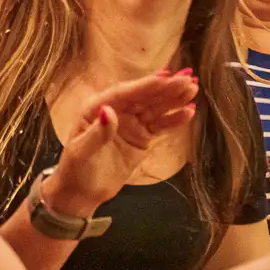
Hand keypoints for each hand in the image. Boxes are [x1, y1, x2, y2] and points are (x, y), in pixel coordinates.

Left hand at [51, 70, 198, 216]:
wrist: (81, 192)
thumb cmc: (76, 170)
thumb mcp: (82, 151)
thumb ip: (97, 133)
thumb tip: (108, 111)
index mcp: (97, 107)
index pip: (125, 93)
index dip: (146, 85)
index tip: (166, 77)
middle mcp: (117, 111)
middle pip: (144, 97)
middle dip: (167, 88)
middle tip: (188, 80)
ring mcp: (132, 123)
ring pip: (156, 108)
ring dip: (174, 100)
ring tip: (193, 90)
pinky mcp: (142, 137)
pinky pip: (160, 126)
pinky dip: (174, 120)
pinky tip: (188, 112)